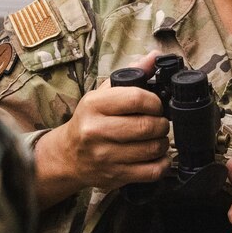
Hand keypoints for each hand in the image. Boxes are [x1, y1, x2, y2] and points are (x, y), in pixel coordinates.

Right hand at [35, 52, 169, 207]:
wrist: (68, 155)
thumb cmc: (90, 120)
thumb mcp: (103, 93)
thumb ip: (132, 73)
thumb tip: (156, 56)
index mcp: (94, 105)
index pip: (136, 98)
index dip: (155, 102)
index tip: (157, 105)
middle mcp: (96, 131)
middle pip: (146, 126)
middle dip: (161, 123)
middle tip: (160, 122)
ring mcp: (105, 156)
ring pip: (152, 149)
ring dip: (163, 142)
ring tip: (157, 138)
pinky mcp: (114, 176)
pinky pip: (151, 172)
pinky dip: (162, 163)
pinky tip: (157, 156)